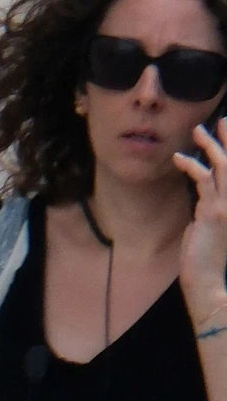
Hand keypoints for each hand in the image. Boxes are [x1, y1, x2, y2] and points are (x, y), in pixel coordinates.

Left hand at [175, 122, 226, 319]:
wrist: (207, 279)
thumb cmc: (205, 256)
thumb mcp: (207, 226)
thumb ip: (208, 207)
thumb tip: (203, 193)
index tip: (225, 134)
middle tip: (222, 121)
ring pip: (223, 167)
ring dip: (211, 146)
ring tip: (199, 130)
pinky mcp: (214, 212)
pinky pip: (204, 181)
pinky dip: (191, 166)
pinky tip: (179, 158)